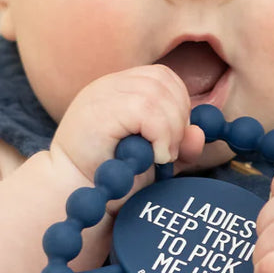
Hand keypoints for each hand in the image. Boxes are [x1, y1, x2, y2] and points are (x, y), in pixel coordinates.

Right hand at [50, 65, 206, 187]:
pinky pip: (146, 111)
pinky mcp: (98, 111)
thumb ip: (177, 145)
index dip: (179, 103)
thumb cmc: (110, 179)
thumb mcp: (152, 159)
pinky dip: (160, 135)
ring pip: (157, 94)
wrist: (75, 196)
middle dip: (179, 117)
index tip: (173, 138)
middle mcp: (108, 85)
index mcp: (118, 88)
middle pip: (163, 80)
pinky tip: (153, 156)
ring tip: (160, 157)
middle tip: (168, 152)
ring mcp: (101, 95)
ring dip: (171, 129)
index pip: (162, 76)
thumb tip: (198, 134)